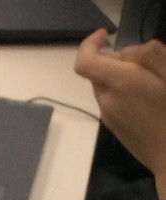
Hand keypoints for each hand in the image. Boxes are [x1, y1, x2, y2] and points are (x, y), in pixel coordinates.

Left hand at [75, 28, 165, 199]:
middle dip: (114, 60)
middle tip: (143, 60)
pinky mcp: (115, 128)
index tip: (106, 34)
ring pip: (105, 87)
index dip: (90, 44)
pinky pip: (112, 102)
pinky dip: (123, 92)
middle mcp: (107, 100)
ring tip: (150, 80)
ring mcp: (109, 117)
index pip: (84, 61)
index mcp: (119, 83)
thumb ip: (149, 56)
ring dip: (120, 76)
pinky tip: (148, 98)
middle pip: (97, 72)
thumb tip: (127, 53)